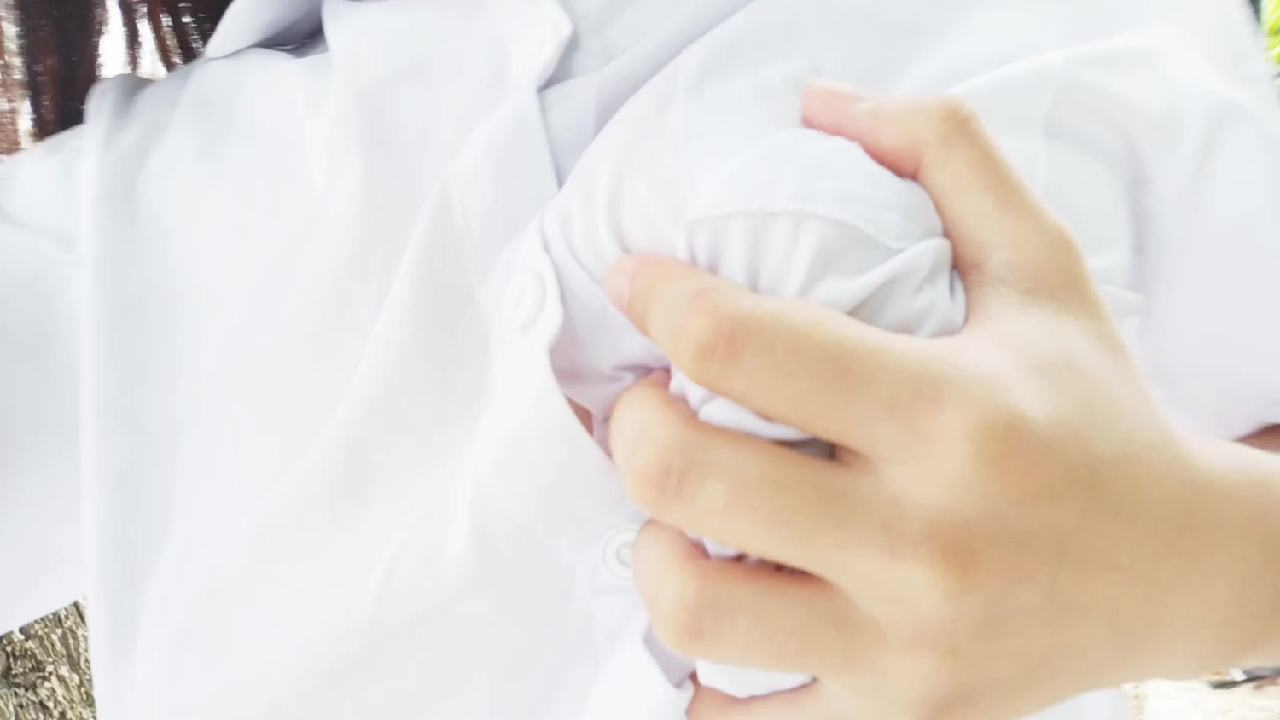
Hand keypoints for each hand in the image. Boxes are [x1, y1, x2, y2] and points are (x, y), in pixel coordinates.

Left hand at [604, 83, 1279, 718]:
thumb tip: (827, 99)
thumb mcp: (1042, 267)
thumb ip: (948, 156)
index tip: (638, 285)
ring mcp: (905, 642)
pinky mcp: (898, 713)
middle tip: (648, 403)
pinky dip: (699, 683)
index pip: (739, 342)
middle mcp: (922, 535)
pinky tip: (717, 616)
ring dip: (650, 548)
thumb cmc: (1093, 412)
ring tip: (678, 516)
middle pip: (683, 479)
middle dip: (629, 426)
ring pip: (691, 608)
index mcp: (949, 411)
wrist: (1183, 570)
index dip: (654, 298)